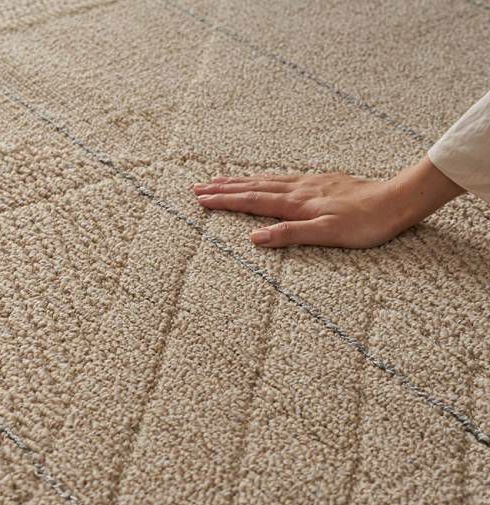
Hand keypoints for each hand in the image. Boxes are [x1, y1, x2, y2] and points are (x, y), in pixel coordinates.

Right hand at [192, 157, 463, 248]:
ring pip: (265, 180)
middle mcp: (297, 190)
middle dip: (223, 188)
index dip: (225, 200)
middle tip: (198, 186)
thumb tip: (256, 238)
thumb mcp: (327, 234)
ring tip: (218, 179)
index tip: (201, 198)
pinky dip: (262, 178)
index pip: (252, 201)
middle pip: (252, 187)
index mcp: (296, 204)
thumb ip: (290, 234)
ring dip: (239, 181)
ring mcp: (307, 183)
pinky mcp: (318, 182)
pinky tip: (260, 179)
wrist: (395, 201)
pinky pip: (280, 178)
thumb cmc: (364, 223)